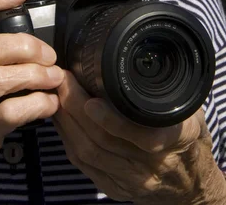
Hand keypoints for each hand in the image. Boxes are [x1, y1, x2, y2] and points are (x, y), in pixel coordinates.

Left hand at [54, 71, 225, 204]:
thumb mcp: (189, 111)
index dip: (111, 120)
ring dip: (66, 122)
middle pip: (102, 140)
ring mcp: (130, 179)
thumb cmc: (186, 138)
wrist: (189, 183)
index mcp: (173, 140)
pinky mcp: (114, 187)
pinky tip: (61, 119)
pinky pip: (83, 165)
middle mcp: (150, 164)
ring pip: (88, 152)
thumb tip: (139, 60)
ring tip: (56, 94)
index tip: (90, 101)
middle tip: (62, 81)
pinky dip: (68, 139)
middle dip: (75, 109)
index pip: (141, 136)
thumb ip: (167, 93)